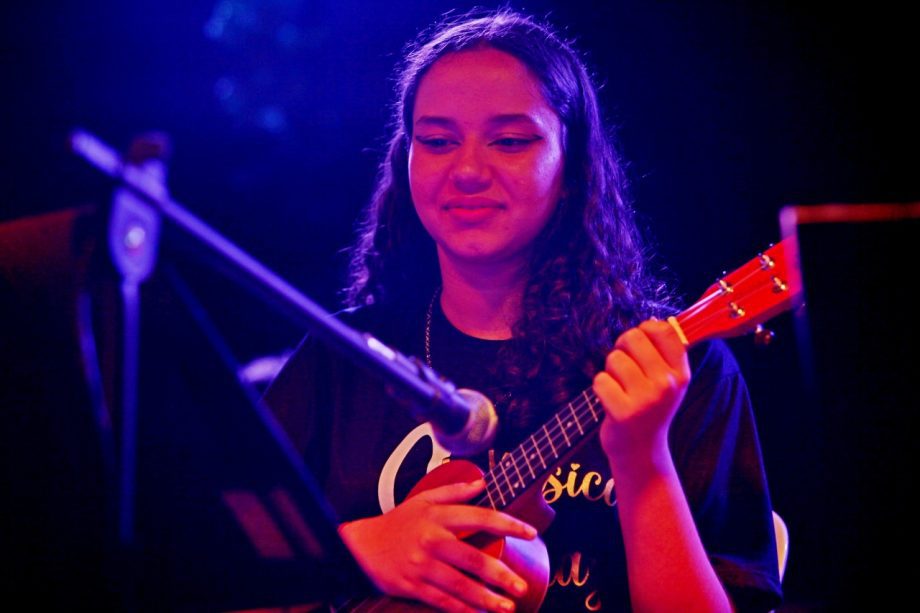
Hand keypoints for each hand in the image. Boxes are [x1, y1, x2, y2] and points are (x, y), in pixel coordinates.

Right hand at [339, 479, 535, 612]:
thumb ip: (453, 491)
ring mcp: (421, 566)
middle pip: (472, 558)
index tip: (531, 533)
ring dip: (486, 598)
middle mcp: (431, 540)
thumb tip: (481, 483)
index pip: (479, 517)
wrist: (361, 546)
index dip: (508, 525)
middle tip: (521, 585)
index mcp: (437, 516)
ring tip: (508, 606)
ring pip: (459, 585)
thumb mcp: (422, 500)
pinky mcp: (412, 586)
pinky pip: (442, 601)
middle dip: (500, 574)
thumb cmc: (396, 523)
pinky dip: (462, 609)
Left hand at [593, 318, 689, 471]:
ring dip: (610, 371)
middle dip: (622, 347)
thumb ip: (663, 354)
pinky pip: (600, 380)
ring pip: (614, 358)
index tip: (641, 345)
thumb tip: (652, 322)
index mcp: (681, 373)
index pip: (664, 330)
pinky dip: (601, 388)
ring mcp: (646, 399)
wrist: (641, 452)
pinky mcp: (623, 412)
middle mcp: (667, 384)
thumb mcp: (668, 383)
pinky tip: (612, 401)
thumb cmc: (649, 409)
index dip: (645, 330)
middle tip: (625, 367)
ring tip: (620, 389)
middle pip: (633, 337)